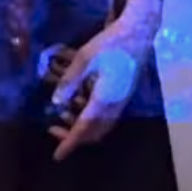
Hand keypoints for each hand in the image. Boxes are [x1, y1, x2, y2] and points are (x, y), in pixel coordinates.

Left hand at [47, 0, 163, 161]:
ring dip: (82, 126)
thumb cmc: (110, 44)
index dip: (69, 143)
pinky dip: (91, 117)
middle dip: (73, 136)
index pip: (84, 128)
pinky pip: (107, 117)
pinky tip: (79, 102)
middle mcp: (114, 105)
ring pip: (101, 126)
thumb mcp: (84, 59)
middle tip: (53, 128)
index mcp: (104, 99)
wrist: (138, 34)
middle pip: (94, 133)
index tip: (57, 156)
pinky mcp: (123, 96)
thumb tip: (55, 103)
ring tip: (63, 113)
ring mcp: (121, 101)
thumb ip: (69, 82)